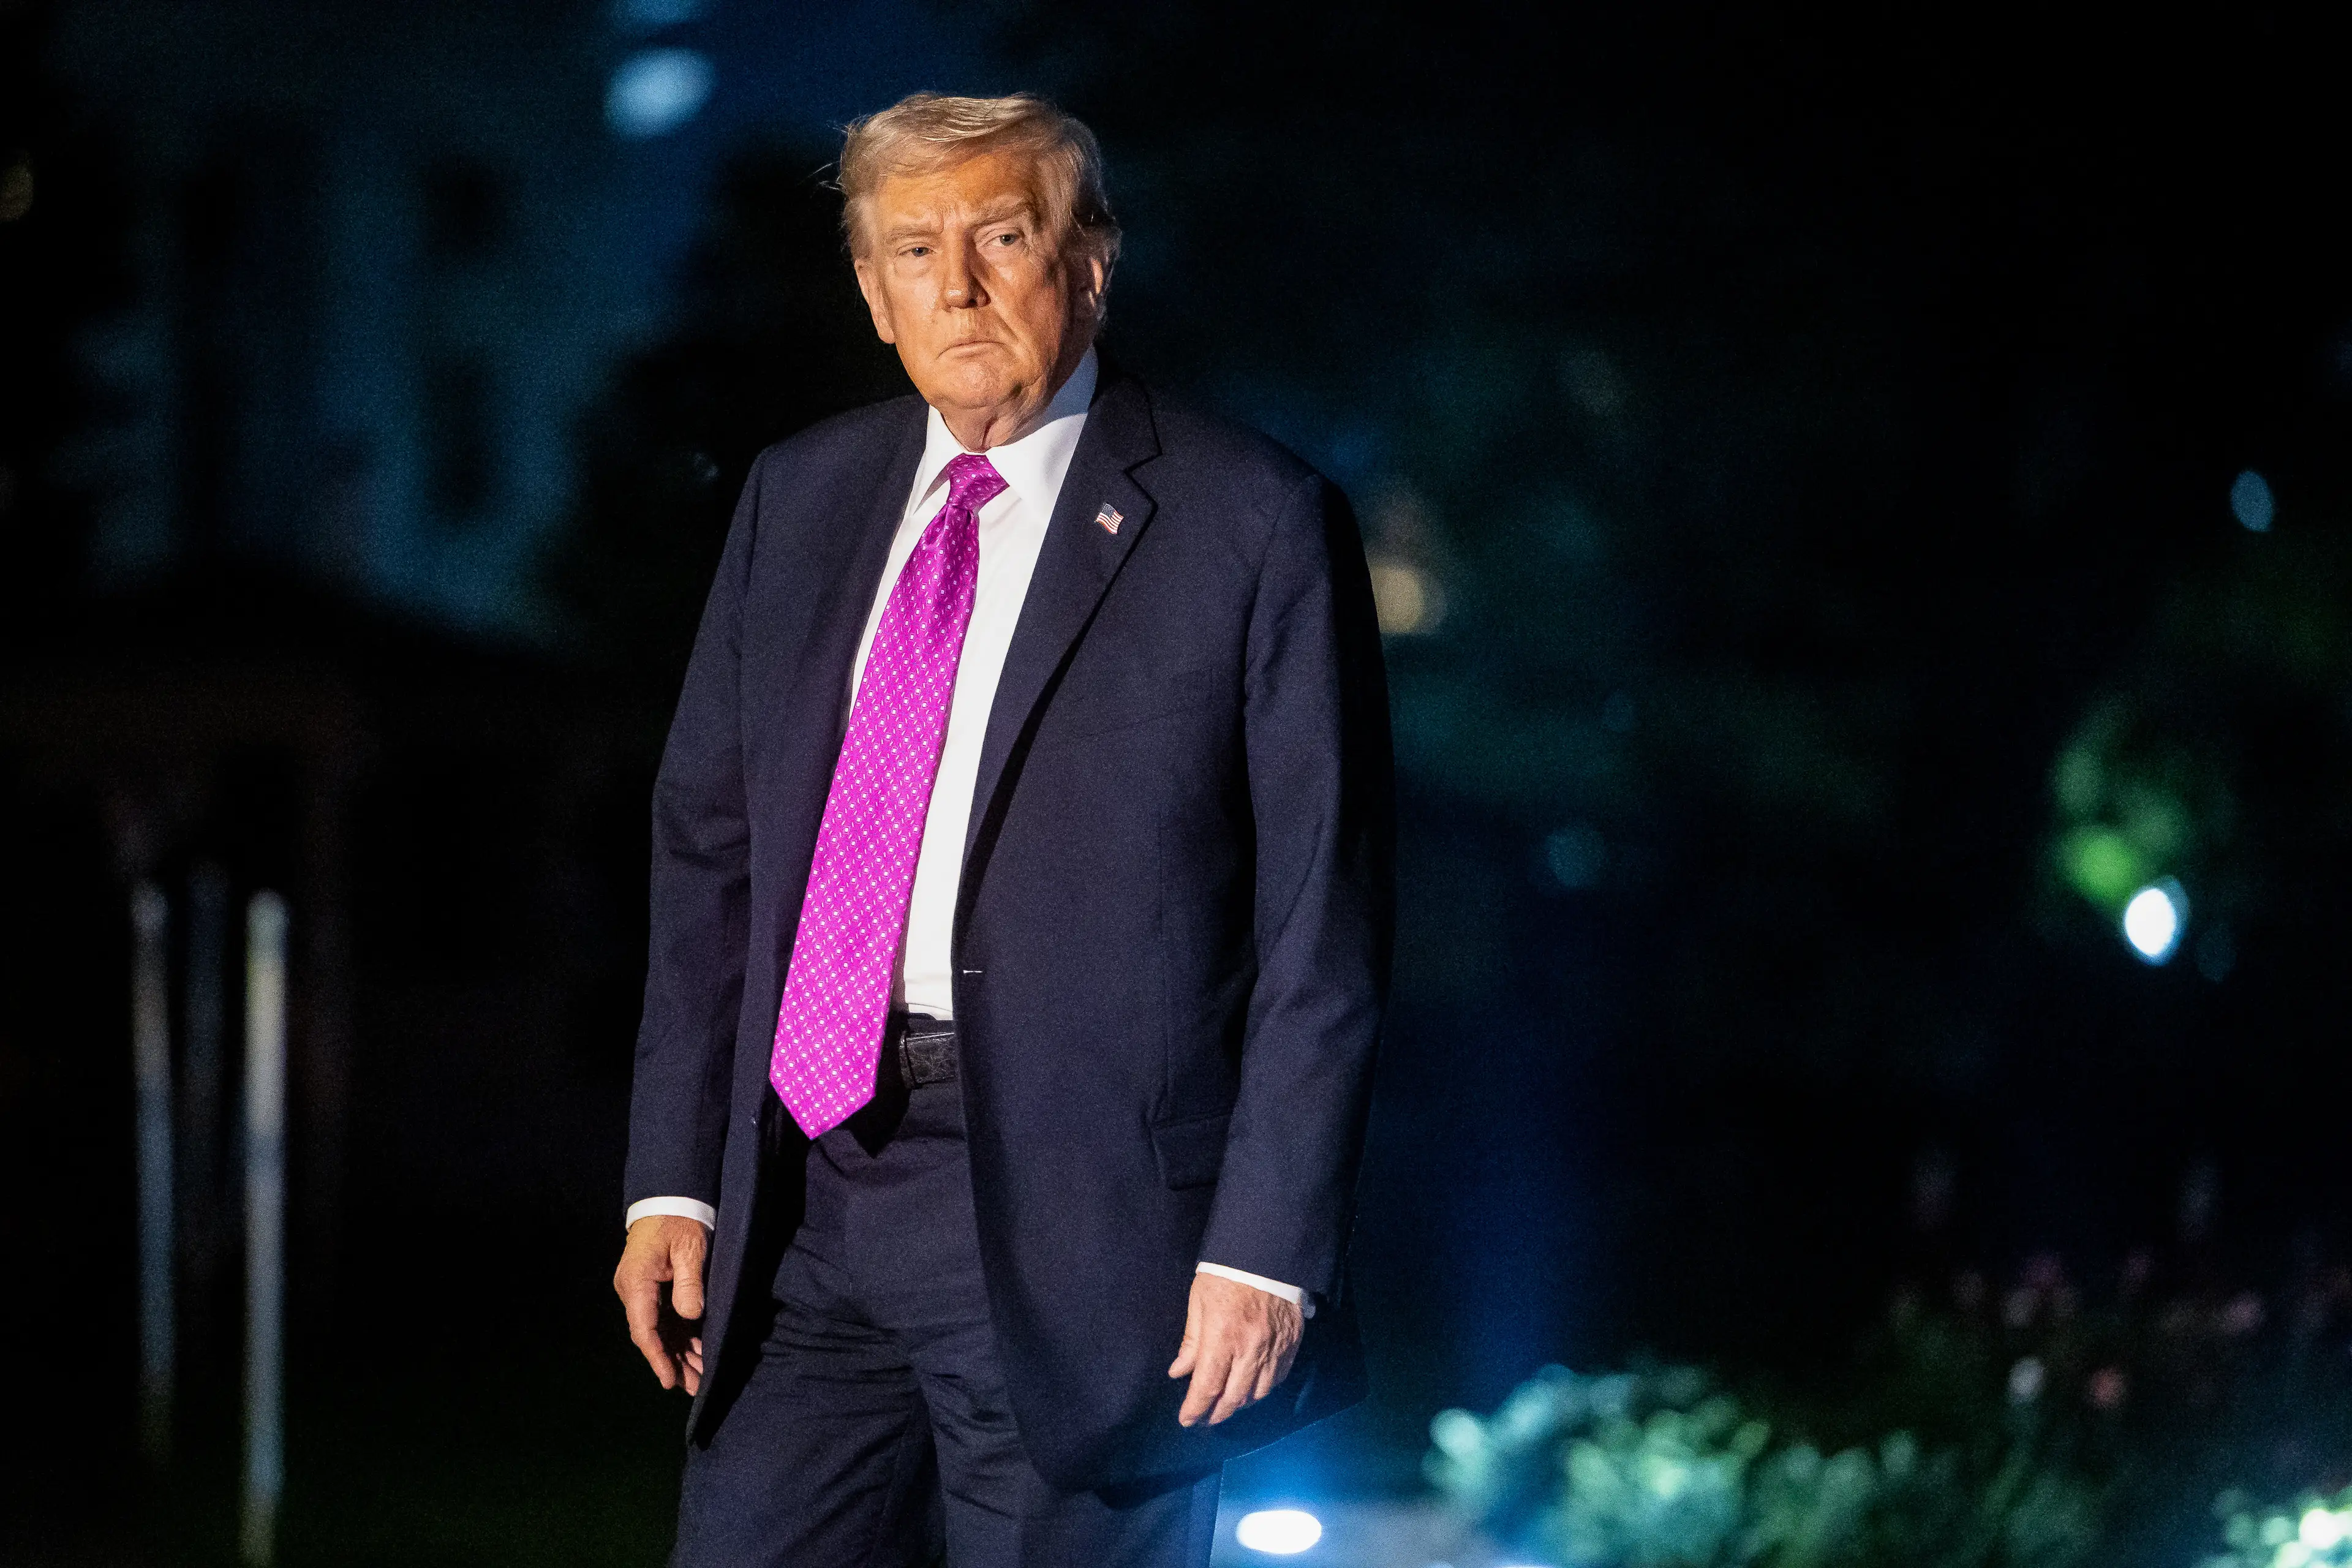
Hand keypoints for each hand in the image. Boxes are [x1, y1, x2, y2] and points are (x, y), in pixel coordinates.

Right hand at [615, 1214, 709, 1393]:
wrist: (668, 1198)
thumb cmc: (680, 1220)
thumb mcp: (690, 1247)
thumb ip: (689, 1281)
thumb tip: (690, 1315)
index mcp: (637, 1282)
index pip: (645, 1330)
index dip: (658, 1358)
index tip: (670, 1381)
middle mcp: (632, 1291)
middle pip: (651, 1336)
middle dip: (673, 1363)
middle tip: (696, 1386)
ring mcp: (640, 1291)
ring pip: (657, 1331)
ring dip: (677, 1353)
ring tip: (698, 1377)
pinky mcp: (650, 1289)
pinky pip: (662, 1320)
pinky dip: (678, 1338)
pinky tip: (694, 1353)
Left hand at [1167, 1272, 1303, 1426]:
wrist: (1269, 1255)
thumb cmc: (1227, 1275)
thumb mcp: (1199, 1301)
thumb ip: (1192, 1341)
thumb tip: (1179, 1372)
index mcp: (1222, 1336)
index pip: (1208, 1385)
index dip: (1196, 1408)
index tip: (1186, 1420)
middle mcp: (1250, 1349)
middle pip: (1233, 1397)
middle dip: (1216, 1414)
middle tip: (1204, 1419)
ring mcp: (1274, 1349)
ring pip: (1257, 1393)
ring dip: (1239, 1404)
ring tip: (1226, 1405)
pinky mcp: (1290, 1345)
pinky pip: (1277, 1379)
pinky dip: (1262, 1390)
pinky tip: (1251, 1389)